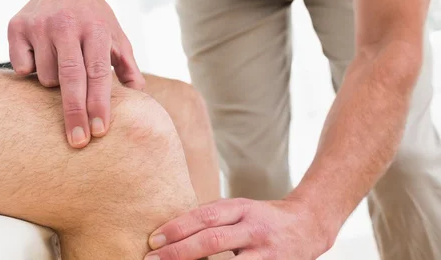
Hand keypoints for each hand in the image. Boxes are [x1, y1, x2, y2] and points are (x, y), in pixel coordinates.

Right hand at [8, 0, 144, 147]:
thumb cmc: (95, 18)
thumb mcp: (117, 36)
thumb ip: (128, 66)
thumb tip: (140, 97)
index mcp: (96, 29)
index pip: (98, 73)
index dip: (99, 104)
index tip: (100, 131)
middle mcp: (66, 24)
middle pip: (70, 78)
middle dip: (75, 113)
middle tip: (78, 142)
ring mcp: (39, 25)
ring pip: (44, 77)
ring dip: (53, 83)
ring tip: (61, 64)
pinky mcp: (16, 26)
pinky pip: (20, 68)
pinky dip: (30, 70)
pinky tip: (39, 55)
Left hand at [145, 198, 332, 259]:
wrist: (309, 225)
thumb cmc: (262, 218)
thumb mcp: (239, 208)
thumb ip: (212, 216)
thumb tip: (172, 228)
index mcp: (241, 207)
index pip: (205, 216)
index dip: (178, 227)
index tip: (154, 240)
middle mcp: (254, 228)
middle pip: (213, 240)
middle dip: (180, 252)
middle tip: (152, 259)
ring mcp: (266, 252)